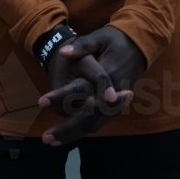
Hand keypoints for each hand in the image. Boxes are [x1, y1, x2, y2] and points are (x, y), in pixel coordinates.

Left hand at [38, 26, 144, 145]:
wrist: (138, 44)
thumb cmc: (117, 39)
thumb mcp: (100, 37)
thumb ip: (82, 46)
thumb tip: (62, 53)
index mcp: (108, 75)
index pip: (82, 91)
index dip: (61, 97)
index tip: (41, 101)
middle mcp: (113, 93)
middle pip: (88, 118)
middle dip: (66, 129)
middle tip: (46, 138)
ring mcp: (116, 102)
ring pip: (94, 124)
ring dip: (74, 134)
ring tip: (53, 141)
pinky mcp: (116, 105)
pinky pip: (100, 122)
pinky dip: (84, 129)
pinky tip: (70, 134)